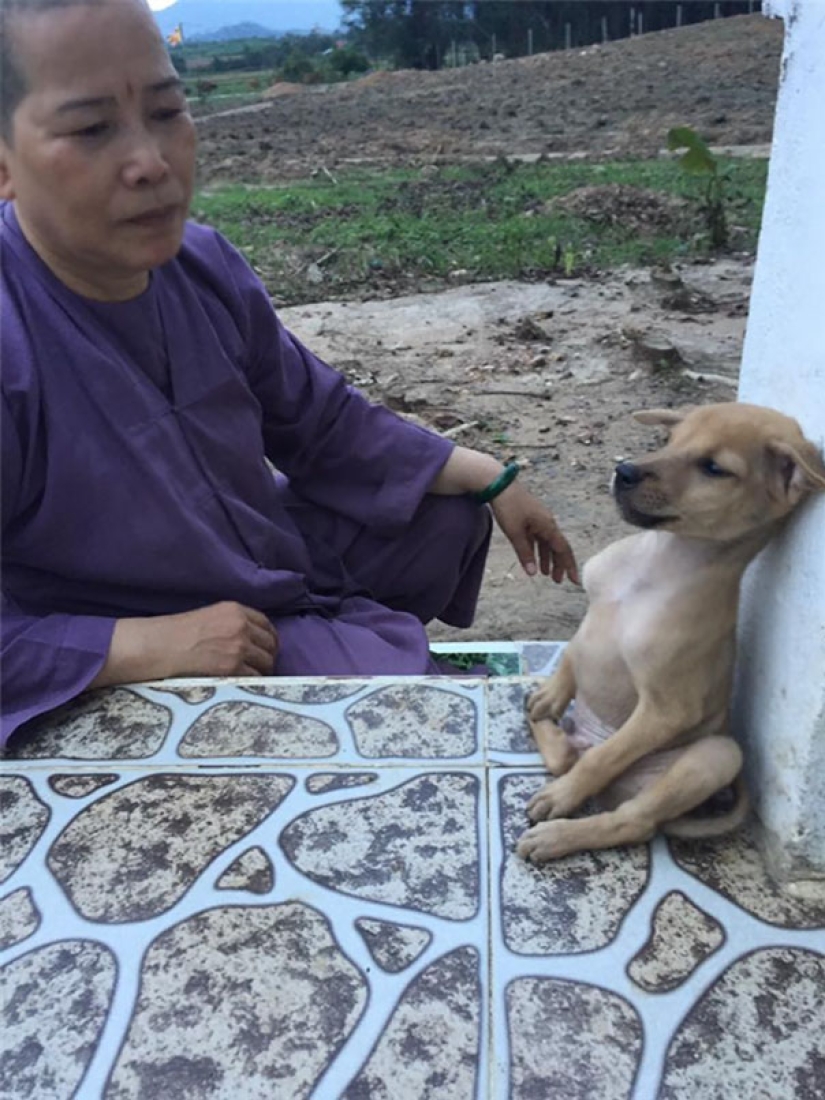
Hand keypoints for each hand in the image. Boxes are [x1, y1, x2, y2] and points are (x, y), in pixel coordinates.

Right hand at [90, 601, 278, 687]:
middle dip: (269, 655)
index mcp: (235, 610)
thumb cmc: (177, 632)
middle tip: (263, 666)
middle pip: (271, 643)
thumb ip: (231, 623)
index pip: (266, 623)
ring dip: (263, 671)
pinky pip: (255, 677)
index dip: (270, 637)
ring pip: (266, 662)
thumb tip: (250, 639)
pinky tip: (246, 684)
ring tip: (255, 677)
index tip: (268, 647)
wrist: (160, 645)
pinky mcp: (232, 666)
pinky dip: (254, 682)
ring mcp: (239, 646)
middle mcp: (241, 625)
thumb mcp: (209, 616)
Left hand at [490, 481, 579, 583]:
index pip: (563, 550)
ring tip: (544, 573)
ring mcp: (539, 520)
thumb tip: (533, 573)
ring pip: (547, 543)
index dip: (569, 566)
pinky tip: (534, 558)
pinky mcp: (531, 518)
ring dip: (547, 558)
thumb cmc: (509, 507)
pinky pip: (538, 537)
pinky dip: (537, 549)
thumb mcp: (515, 533)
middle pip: (557, 547)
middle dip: (559, 565)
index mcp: (548, 526)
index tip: (574, 581)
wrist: (499, 484)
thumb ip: (525, 553)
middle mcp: (547, 523)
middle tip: (558, 581)